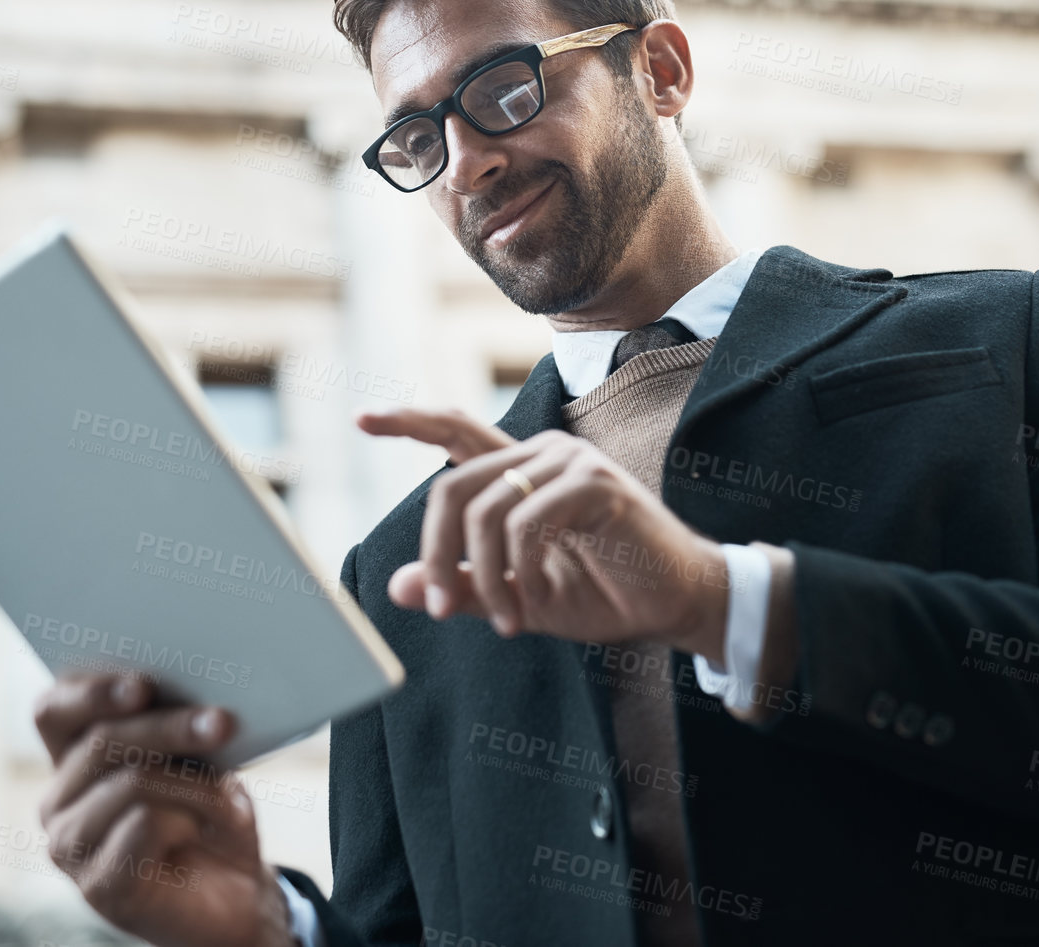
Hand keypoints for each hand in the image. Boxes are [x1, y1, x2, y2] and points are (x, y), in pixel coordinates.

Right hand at [33, 673, 293, 946]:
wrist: (236, 894)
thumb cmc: (213, 816)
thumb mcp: (201, 760)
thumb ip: (179, 728)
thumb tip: (196, 697)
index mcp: (74, 761)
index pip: (54, 710)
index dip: (92, 690)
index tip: (143, 684)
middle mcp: (59, 802)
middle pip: (103, 739)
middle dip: (171, 726)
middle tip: (223, 722)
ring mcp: (71, 847)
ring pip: (131, 781)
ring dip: (196, 785)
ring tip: (230, 800)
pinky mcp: (96, 886)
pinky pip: (146, 824)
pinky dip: (192, 817)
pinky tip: (209, 829)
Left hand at [357, 407, 729, 655]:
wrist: (677, 603)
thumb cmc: (606, 594)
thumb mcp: (522, 598)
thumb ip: (465, 588)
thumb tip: (399, 587)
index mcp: (523, 472)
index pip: (456, 431)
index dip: (408, 421)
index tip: (361, 418)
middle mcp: (543, 454)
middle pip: (452, 487)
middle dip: (436, 554)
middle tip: (442, 609)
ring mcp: (571, 463)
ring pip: (486, 509)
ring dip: (483, 576)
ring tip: (508, 619)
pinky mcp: (597, 484)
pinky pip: (528, 522)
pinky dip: (523, 572)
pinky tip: (539, 603)